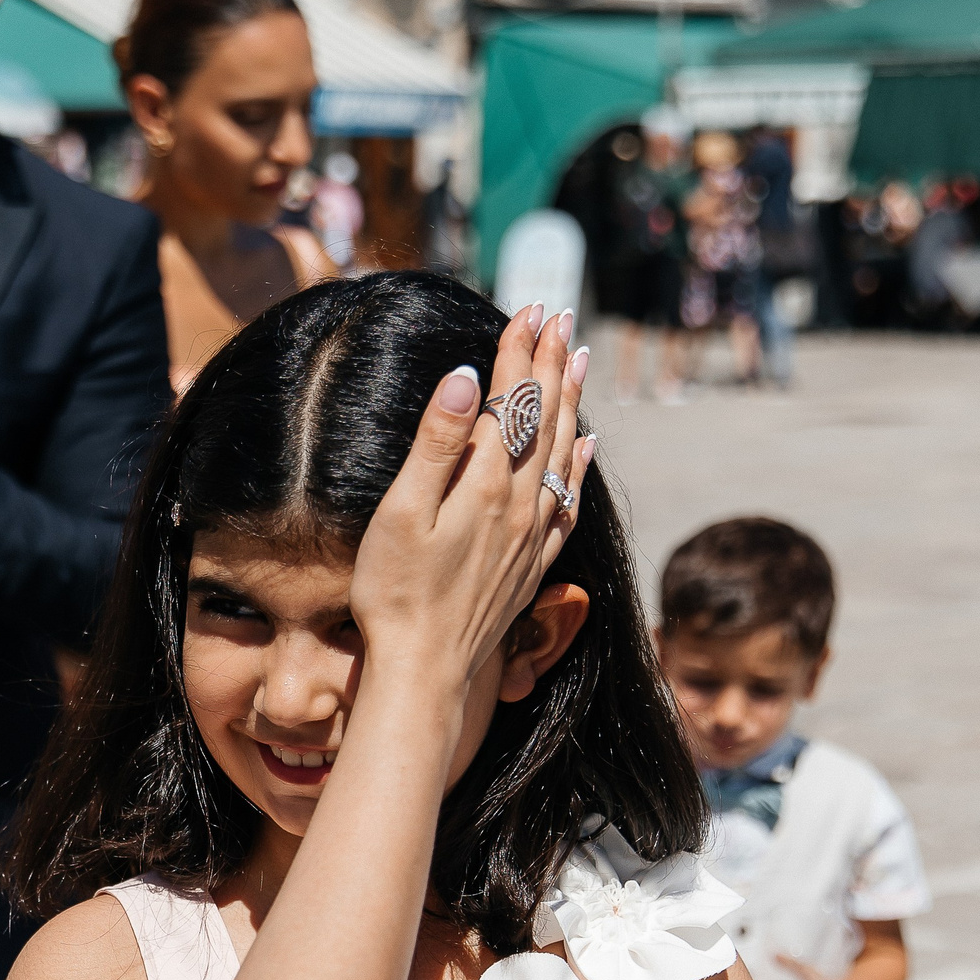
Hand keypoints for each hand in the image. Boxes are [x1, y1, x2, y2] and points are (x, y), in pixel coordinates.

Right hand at [348, 304, 591, 688]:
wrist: (423, 672)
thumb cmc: (395, 594)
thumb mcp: (401, 514)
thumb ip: (435, 445)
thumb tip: (464, 380)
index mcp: (486, 485)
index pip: (510, 400)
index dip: (518, 351)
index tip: (528, 307)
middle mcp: (519, 504)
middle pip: (543, 418)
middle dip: (549, 362)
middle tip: (559, 316)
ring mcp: (530, 535)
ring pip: (561, 451)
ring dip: (569, 401)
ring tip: (576, 360)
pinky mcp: (531, 564)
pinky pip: (567, 500)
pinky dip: (578, 464)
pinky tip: (584, 447)